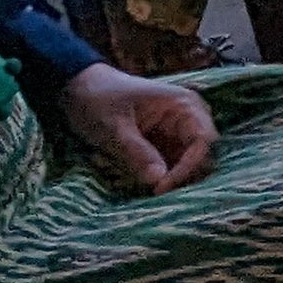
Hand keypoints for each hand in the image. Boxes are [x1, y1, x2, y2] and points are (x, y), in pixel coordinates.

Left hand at [52, 63, 217, 194]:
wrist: (79, 88)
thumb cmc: (98, 99)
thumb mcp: (114, 125)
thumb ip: (136, 152)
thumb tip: (158, 180)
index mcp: (184, 105)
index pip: (203, 141)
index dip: (188, 166)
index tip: (162, 186)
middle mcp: (187, 120)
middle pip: (201, 156)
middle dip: (182, 177)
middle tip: (155, 194)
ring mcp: (175, 134)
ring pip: (187, 166)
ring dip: (170, 181)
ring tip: (145, 191)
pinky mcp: (163, 147)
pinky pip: (170, 168)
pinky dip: (159, 180)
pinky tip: (141, 186)